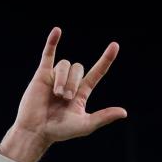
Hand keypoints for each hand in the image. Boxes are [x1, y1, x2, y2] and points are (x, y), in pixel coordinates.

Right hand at [0, 27, 127, 161]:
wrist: (36, 130)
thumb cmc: (60, 131)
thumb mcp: (86, 125)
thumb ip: (103, 117)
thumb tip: (124, 112)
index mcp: (82, 92)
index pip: (97, 72)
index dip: (106, 60)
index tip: (115, 45)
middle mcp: (70, 82)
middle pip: (78, 68)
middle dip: (73, 82)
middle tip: (64, 98)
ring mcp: (56, 77)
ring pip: (65, 65)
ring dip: (62, 79)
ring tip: (56, 94)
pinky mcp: (42, 75)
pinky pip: (48, 54)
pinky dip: (52, 42)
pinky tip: (57, 31)